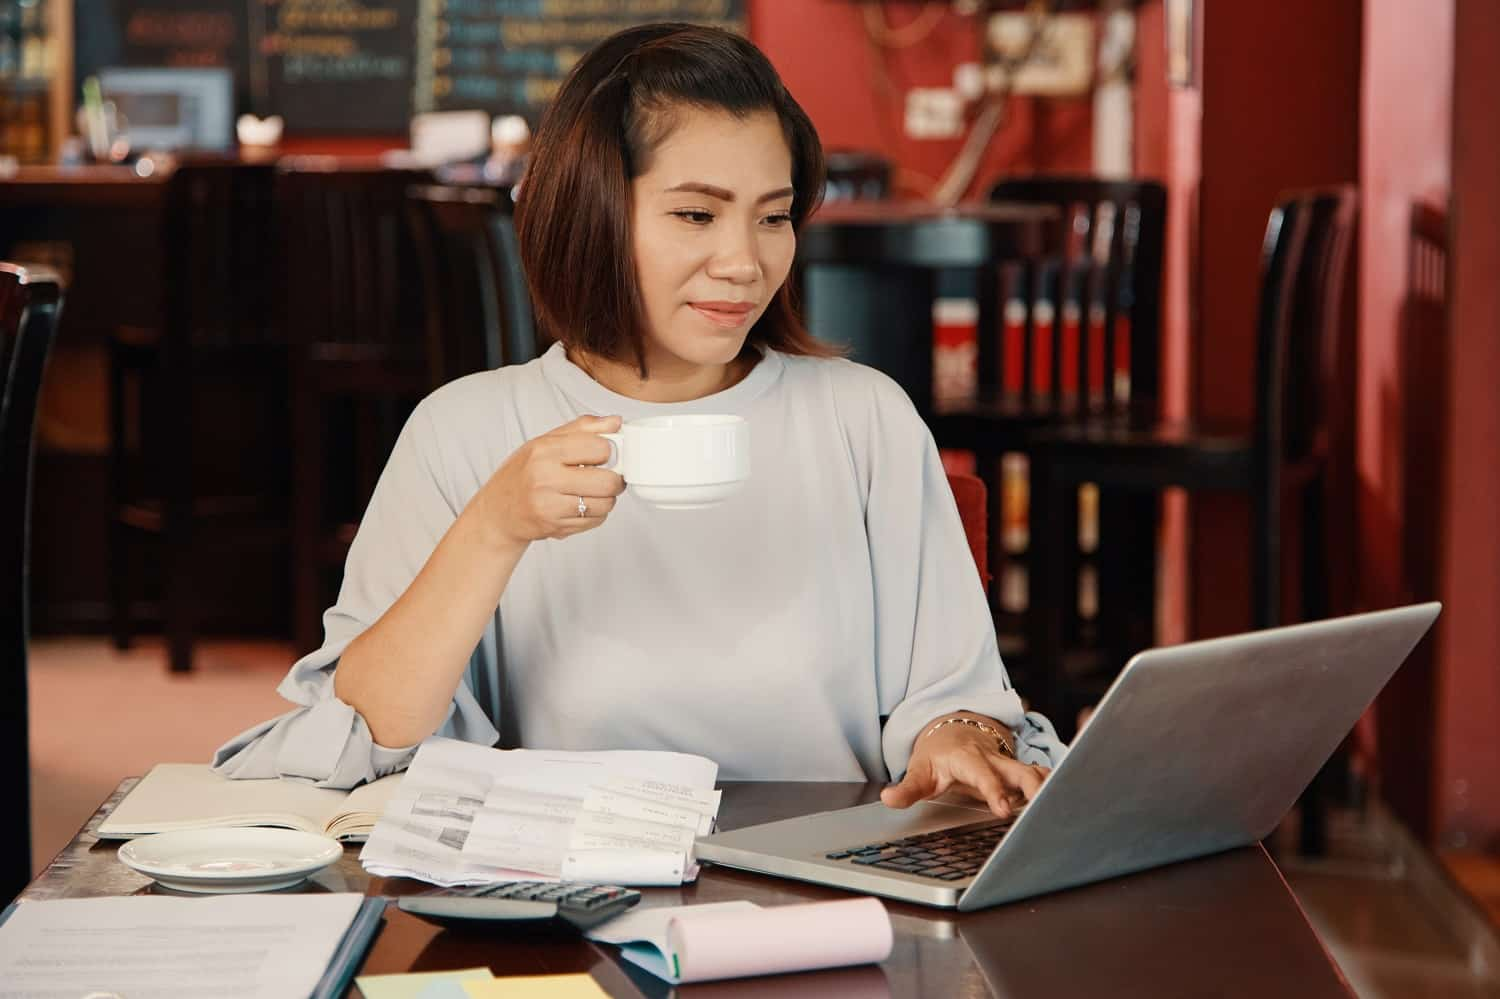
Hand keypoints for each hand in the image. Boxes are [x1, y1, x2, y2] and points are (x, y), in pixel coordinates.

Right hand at [477, 414, 625, 545]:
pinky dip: (596, 514)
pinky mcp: (556, 527)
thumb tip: (615, 422)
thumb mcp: (545, 442)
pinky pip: (596, 521)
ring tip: (593, 491)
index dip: (608, 451)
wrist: (498, 511)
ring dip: (606, 498)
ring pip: (606, 504)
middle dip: (615, 479)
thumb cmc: (522, 474)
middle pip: (608, 481)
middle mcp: (545, 478)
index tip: (604, 454)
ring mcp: (550, 506)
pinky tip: (581, 505)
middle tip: (608, 476)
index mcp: (544, 451)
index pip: (600, 448)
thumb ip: (582, 429)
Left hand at [880, 723, 1050, 819]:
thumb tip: (888, 798)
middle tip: (1043, 809)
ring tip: (1060, 809)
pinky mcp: (1020, 771)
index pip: (983, 775)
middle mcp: (994, 759)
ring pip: (1035, 773)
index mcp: (968, 759)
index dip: (994, 791)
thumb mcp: (919, 770)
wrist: (954, 732)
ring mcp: (1010, 764)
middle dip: (1034, 789)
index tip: (1003, 810)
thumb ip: (907, 789)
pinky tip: (1064, 804)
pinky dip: (1053, 788)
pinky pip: (1041, 777)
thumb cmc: (938, 755)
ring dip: (1048, 789)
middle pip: (1020, 772)